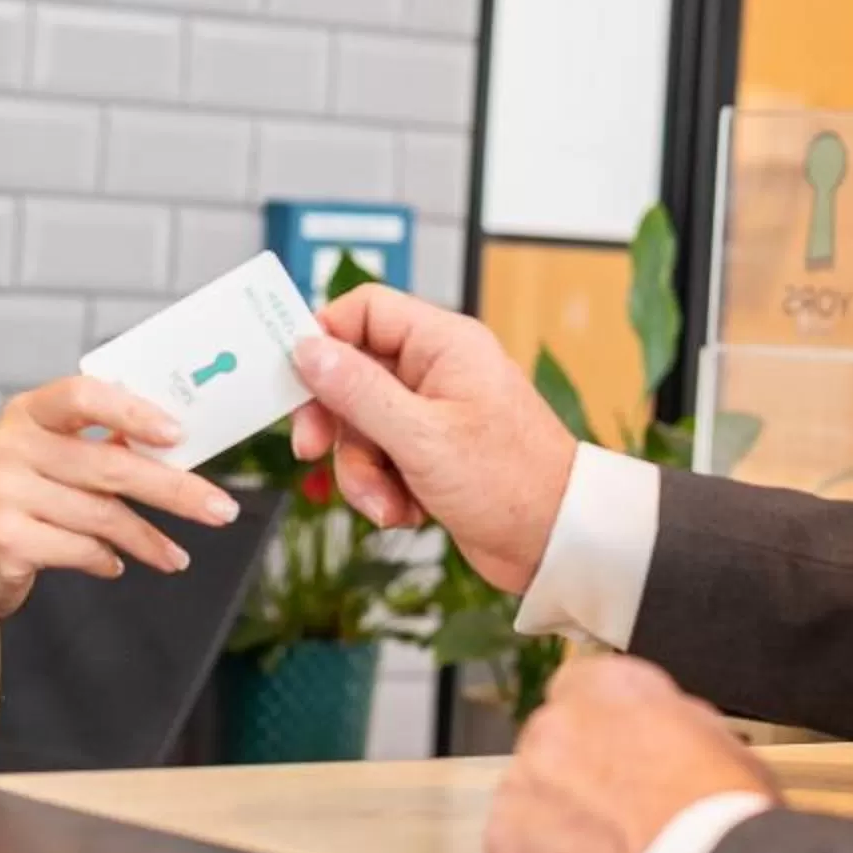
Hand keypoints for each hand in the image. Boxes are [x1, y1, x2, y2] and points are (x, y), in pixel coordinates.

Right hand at [0, 377, 240, 624]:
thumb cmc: (22, 500)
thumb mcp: (51, 458)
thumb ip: (103, 445)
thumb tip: (180, 446)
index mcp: (29, 413)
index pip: (83, 395)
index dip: (134, 411)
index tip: (179, 433)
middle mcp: (11, 446)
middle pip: (109, 464)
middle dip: (175, 490)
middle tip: (220, 509)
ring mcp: (3, 493)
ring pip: (102, 514)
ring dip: (149, 539)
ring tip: (176, 556)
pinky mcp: (5, 539)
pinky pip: (80, 549)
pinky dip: (108, 559)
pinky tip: (116, 564)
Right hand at [291, 287, 576, 593]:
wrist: (558, 542)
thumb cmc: (512, 482)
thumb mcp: (420, 436)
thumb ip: (358, 391)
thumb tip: (307, 349)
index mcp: (443, 343)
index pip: (363, 311)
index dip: (322, 339)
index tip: (293, 381)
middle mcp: (437, 369)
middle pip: (352, 375)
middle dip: (336, 424)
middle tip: (313, 453)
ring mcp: (433, 412)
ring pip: (361, 426)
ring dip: (362, 471)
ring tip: (386, 503)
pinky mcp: (431, 452)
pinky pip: (381, 458)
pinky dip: (383, 488)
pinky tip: (407, 512)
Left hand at [487, 657, 779, 852]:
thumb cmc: (726, 820)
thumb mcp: (723, 747)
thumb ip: (673, 729)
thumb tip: (663, 741)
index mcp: (609, 687)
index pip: (586, 689)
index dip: (607, 732)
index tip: (625, 762)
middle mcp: (554, 725)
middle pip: (554, 746)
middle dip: (578, 778)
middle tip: (619, 822)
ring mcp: (522, 785)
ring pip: (530, 800)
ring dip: (556, 825)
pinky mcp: (502, 847)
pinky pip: (513, 851)